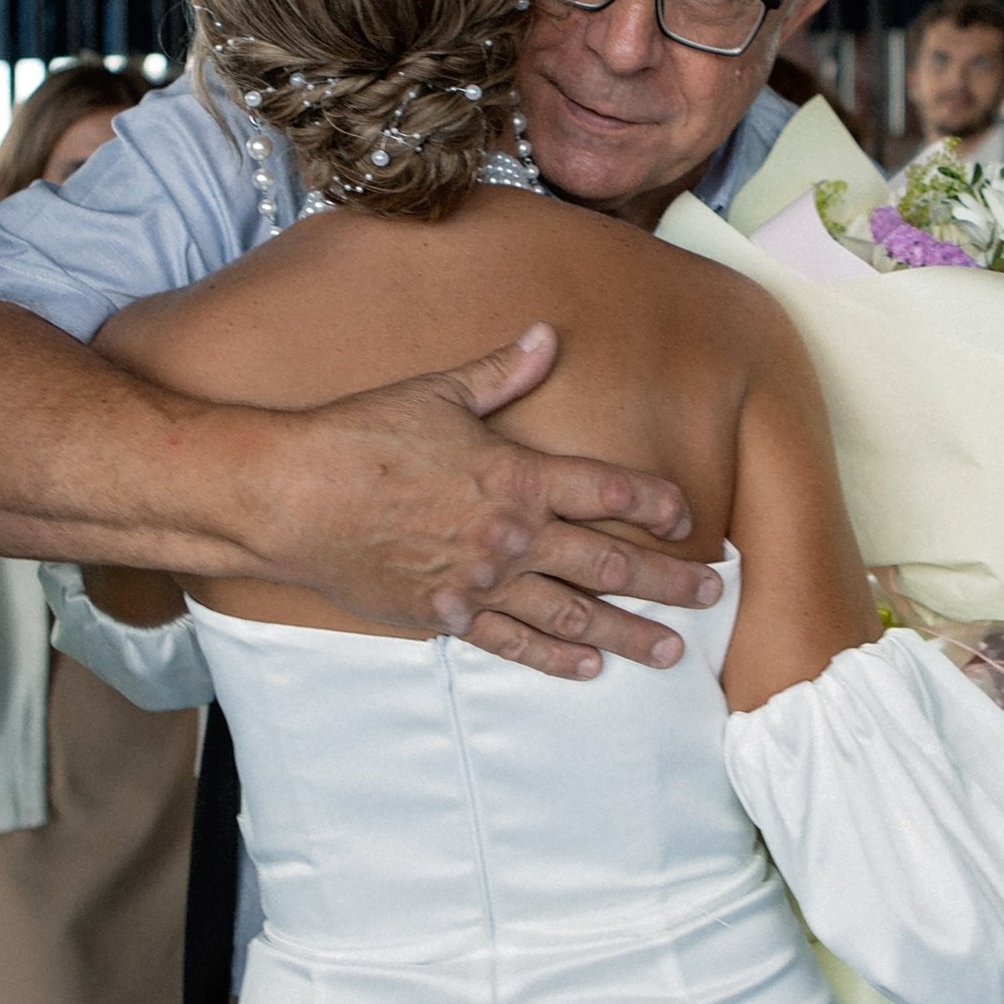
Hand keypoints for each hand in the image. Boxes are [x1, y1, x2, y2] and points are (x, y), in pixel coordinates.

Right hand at [256, 323, 720, 679]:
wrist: (290, 498)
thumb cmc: (359, 436)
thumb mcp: (436, 392)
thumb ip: (502, 372)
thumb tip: (547, 335)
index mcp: (514, 473)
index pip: (607, 489)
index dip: (655, 502)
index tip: (688, 516)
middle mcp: (508, 534)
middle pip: (608, 562)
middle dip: (668, 580)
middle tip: (713, 594)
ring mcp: (479, 581)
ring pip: (572, 613)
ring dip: (628, 633)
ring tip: (673, 650)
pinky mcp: (445, 615)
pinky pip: (514, 642)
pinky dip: (556, 657)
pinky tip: (589, 668)